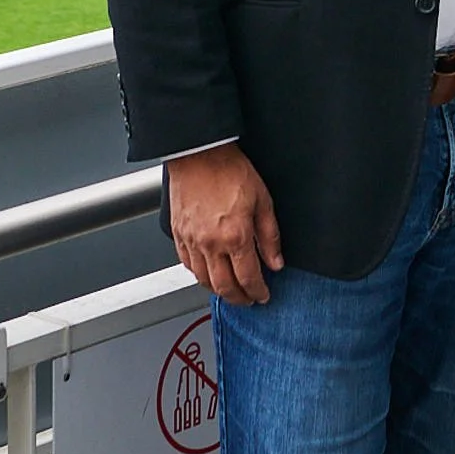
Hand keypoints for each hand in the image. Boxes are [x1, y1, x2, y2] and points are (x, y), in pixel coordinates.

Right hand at [166, 144, 284, 304]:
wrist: (199, 153)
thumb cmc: (230, 170)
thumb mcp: (262, 200)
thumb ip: (270, 235)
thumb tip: (276, 261)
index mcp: (235, 236)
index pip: (248, 277)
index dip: (258, 291)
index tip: (263, 295)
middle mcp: (211, 244)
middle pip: (224, 287)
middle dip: (239, 298)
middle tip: (248, 299)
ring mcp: (192, 241)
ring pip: (204, 280)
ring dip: (219, 290)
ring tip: (231, 290)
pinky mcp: (178, 235)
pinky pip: (187, 265)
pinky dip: (199, 275)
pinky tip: (209, 273)